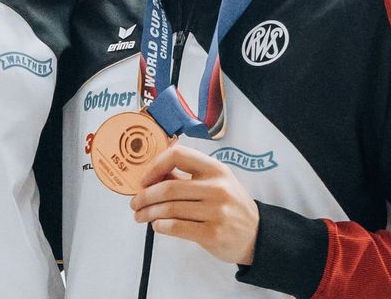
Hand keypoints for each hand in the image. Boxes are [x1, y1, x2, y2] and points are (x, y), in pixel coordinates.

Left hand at [129, 144, 259, 264]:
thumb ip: (185, 177)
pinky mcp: (212, 234)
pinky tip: (156, 225)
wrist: (256, 234)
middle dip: (145, 196)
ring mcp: (216, 211)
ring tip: (140, 216)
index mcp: (215, 169)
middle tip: (135, 203)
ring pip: (169, 209)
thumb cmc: (229, 205)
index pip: (178, 155)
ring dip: (148, 213)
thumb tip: (149, 177)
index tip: (144, 179)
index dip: (155, 166)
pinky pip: (176, 227)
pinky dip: (160, 226)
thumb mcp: (214, 183)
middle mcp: (217, 187)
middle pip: (168, 187)